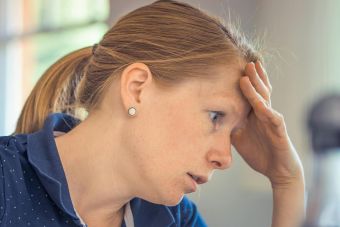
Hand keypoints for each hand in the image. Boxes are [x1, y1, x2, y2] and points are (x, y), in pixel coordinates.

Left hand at [231, 61, 303, 187]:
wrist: (278, 170)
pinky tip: (259, 103)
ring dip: (256, 86)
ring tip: (249, 72)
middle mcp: (264, 113)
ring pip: (264, 99)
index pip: (250, 93)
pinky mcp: (279, 130)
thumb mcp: (239, 137)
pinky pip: (272, 117)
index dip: (245, 80)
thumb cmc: (259, 152)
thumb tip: (211, 119)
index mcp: (255, 113)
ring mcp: (272, 120)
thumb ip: (229, 125)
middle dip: (252, 76)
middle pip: (259, 90)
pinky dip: (265, 109)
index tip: (235, 66)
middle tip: (245, 61)